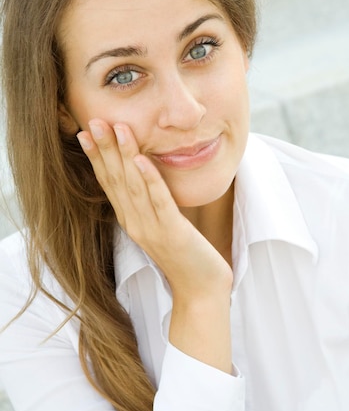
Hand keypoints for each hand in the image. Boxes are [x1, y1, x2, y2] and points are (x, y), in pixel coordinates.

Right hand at [77, 120, 232, 371]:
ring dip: (124, 155)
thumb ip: (150, 202)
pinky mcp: (172, 232)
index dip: (96, 157)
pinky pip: (159, 202)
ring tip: (116, 129)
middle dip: (104, 149)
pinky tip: (141, 160)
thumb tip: (143, 175)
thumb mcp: (162, 224)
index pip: (109, 183)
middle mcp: (135, 222)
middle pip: (116, 180)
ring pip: (133, 186)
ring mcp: (151, 229)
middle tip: (93, 121)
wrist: (201, 290)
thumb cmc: (185, 254)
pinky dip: (149, 179)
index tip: (85, 132)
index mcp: (131, 219)